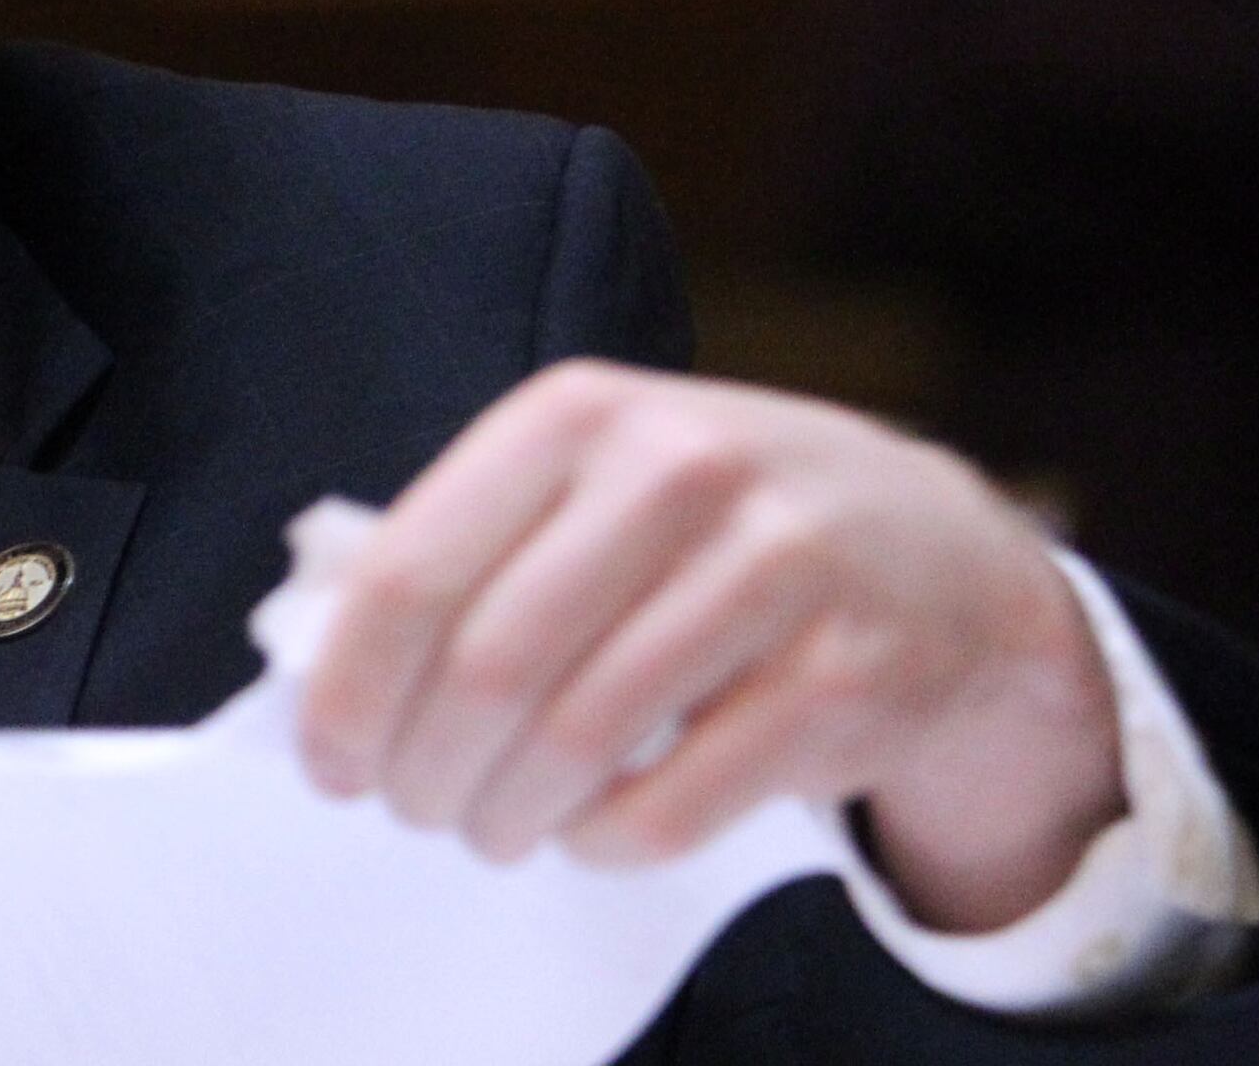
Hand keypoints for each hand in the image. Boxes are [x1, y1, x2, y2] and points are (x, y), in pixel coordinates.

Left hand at [293, 361, 1122, 932]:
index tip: (330, 763)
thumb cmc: (712, 525)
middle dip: (423, 769)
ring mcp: (775, 569)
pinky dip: (603, 842)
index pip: (413, 572)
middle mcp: (678, 471)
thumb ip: (470, 547)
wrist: (936, 548)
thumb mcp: (591, 479)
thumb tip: (323, 665)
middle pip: (487, 668)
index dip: (348, 691)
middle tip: (414, 810)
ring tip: (491, 829)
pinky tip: (586, 831)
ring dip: (506, 815)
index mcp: (578, 416)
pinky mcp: (845, 676)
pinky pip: (674, 802)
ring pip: (577, 740)